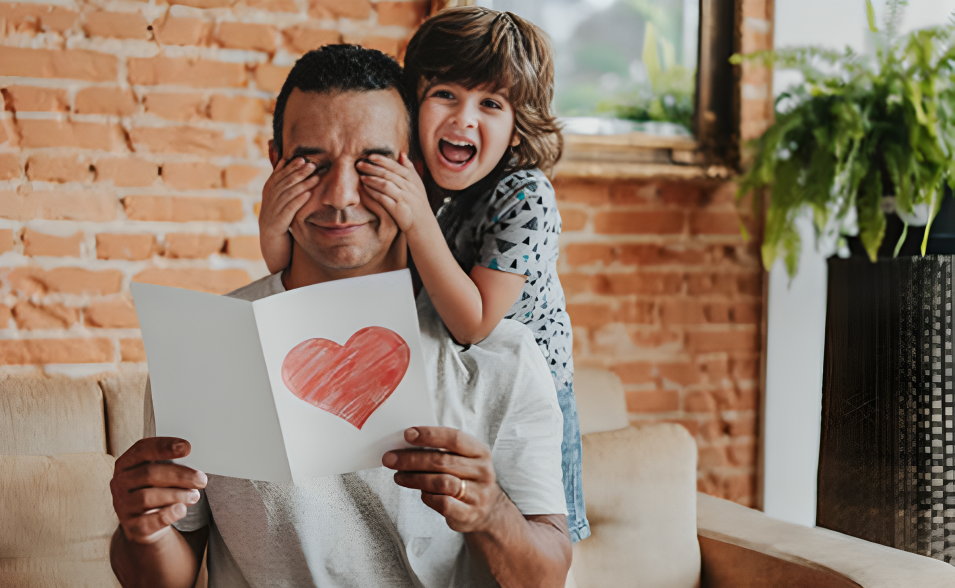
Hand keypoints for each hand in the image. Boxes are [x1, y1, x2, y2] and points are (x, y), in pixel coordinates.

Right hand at [110, 437, 207, 544]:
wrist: (147, 524)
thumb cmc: (156, 491)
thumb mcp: (160, 474)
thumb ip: (172, 465)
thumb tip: (194, 468)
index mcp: (126, 463)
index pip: (142, 449)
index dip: (164, 446)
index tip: (187, 447)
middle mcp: (120, 483)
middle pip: (149, 474)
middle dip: (179, 475)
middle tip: (201, 479)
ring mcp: (123, 505)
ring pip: (147, 497)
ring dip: (177, 495)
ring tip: (195, 496)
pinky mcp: (131, 526)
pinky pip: (148, 521)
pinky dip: (167, 515)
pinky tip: (181, 510)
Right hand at [259, 157, 319, 272]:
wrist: (271, 246)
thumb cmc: (279, 220)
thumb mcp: (280, 201)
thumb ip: (284, 185)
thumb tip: (285, 164)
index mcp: (268, 193)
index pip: (279, 176)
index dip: (291, 167)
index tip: (304, 159)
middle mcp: (268, 200)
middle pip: (284, 183)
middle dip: (299, 172)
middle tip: (312, 164)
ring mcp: (272, 212)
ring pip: (288, 194)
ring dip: (302, 184)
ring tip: (315, 177)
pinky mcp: (277, 224)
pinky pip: (289, 210)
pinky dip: (298, 201)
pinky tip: (308, 194)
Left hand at [357, 154, 431, 235]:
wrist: (423, 225)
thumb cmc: (418, 204)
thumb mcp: (418, 185)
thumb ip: (410, 169)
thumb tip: (401, 154)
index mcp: (414, 180)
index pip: (396, 166)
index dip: (383, 160)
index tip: (370, 155)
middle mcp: (410, 188)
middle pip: (389, 174)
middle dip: (372, 168)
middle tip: (359, 164)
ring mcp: (404, 198)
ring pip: (385, 185)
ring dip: (372, 180)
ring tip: (361, 176)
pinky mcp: (398, 209)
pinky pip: (383, 198)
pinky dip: (373, 193)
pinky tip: (365, 189)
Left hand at [382, 427, 505, 533]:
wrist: (488, 510)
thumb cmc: (467, 479)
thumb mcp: (463, 460)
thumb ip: (442, 451)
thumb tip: (407, 445)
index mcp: (480, 452)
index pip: (454, 438)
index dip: (430, 435)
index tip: (408, 434)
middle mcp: (482, 471)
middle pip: (442, 461)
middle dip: (412, 459)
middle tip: (390, 458)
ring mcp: (477, 494)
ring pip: (441, 482)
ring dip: (415, 478)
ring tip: (398, 476)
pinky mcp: (469, 513)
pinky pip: (442, 503)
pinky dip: (427, 497)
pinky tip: (420, 493)